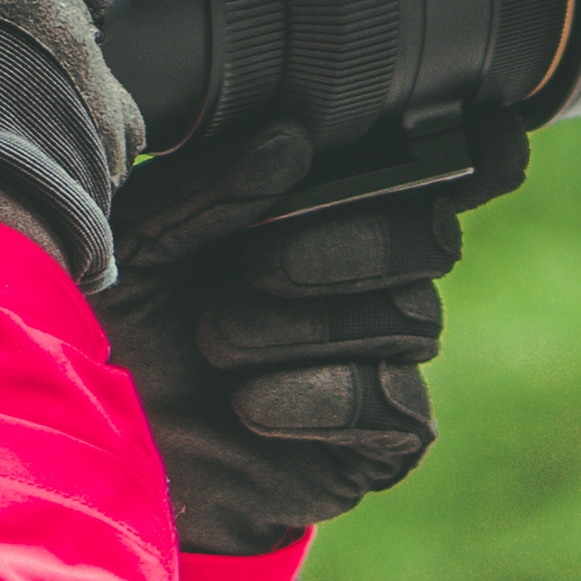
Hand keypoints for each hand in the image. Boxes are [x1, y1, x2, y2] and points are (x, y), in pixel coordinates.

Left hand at [100, 114, 522, 554]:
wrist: (98, 447)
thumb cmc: (119, 321)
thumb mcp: (140, 239)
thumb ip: (212, 186)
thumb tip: (293, 142)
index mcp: (324, 206)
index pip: (430, 168)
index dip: (476, 151)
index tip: (482, 132)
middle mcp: (368, 277)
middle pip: (433, 234)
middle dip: (354, 245)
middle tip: (256, 269)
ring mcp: (381, 358)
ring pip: (413, 318)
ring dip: (308, 325)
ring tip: (216, 342)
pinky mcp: (379, 441)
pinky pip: (392, 403)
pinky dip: (321, 395)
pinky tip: (250, 402)